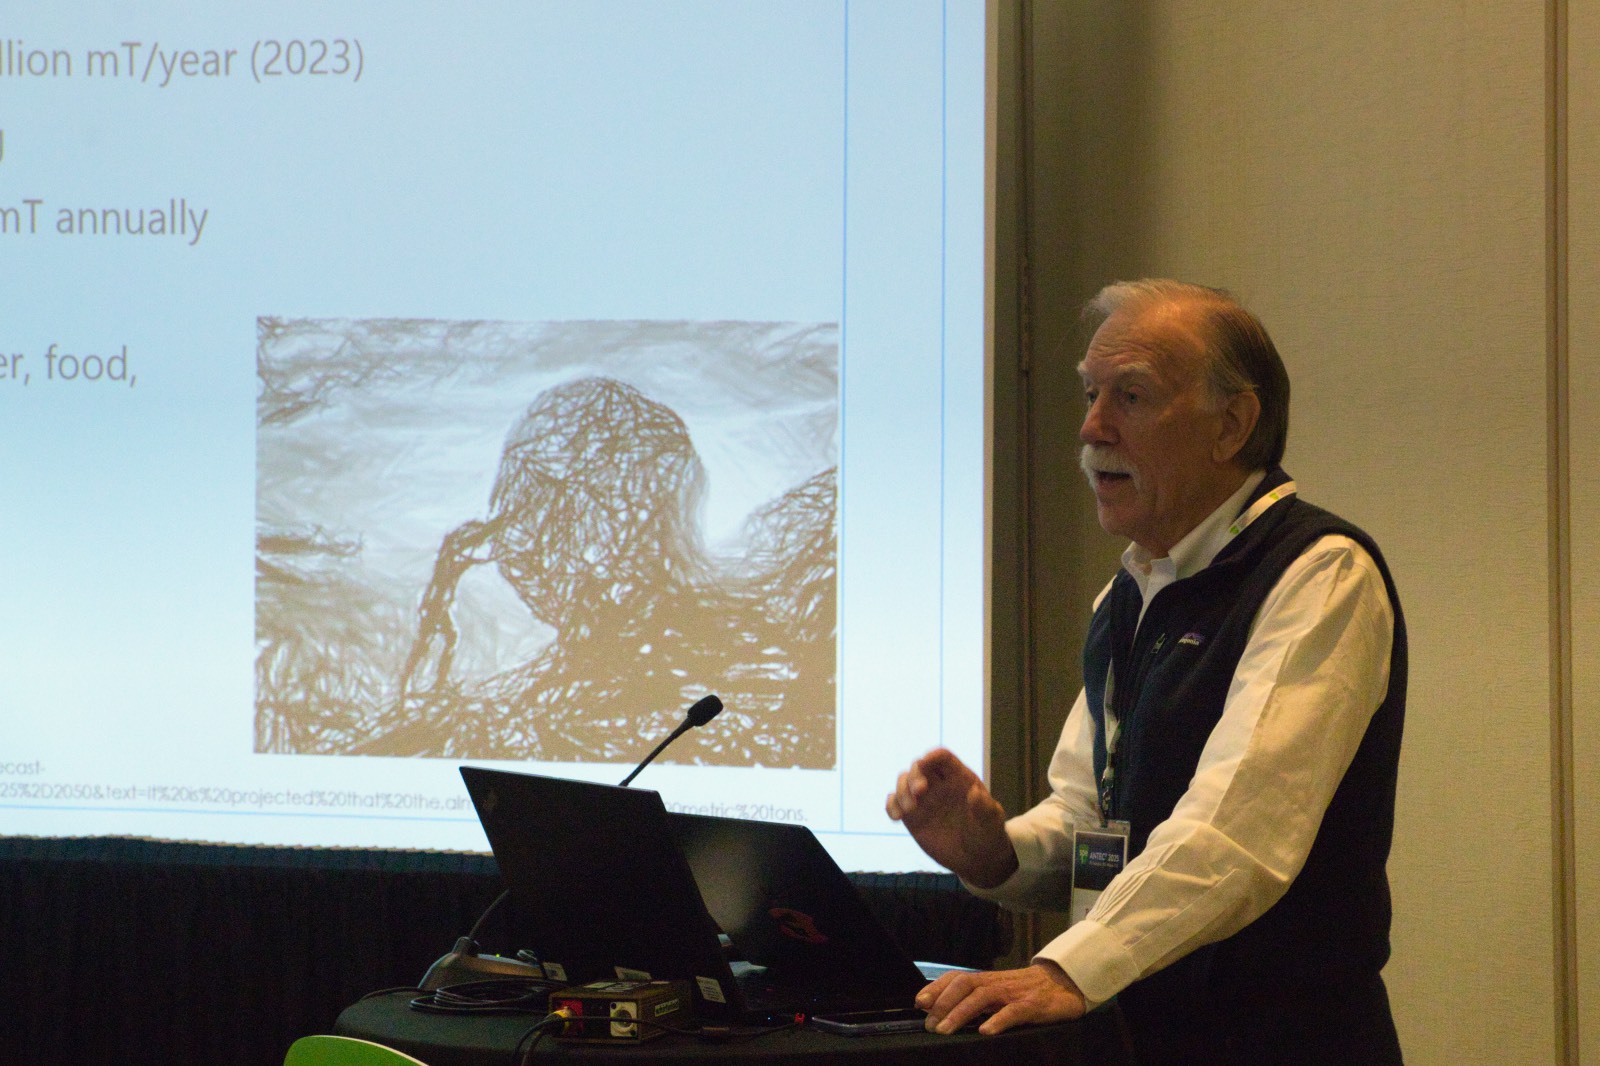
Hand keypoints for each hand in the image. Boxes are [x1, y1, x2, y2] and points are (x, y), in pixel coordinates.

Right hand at [885, 748, 1016, 887]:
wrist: (976, 859)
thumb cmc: (987, 835)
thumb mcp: (991, 823)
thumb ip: (985, 808)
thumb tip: (975, 792)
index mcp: (959, 778)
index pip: (943, 758)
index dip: (933, 756)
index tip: (924, 763)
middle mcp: (939, 784)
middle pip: (919, 766)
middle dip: (914, 775)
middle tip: (919, 793)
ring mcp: (923, 799)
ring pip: (904, 781)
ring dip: (901, 791)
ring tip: (909, 811)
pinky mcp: (912, 816)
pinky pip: (895, 802)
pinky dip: (891, 805)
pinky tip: (897, 817)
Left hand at [916, 960, 1086, 1034]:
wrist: (1065, 984)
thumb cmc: (1028, 991)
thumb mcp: (1000, 993)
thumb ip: (977, 999)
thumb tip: (946, 1011)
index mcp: (988, 981)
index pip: (957, 978)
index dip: (937, 987)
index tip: (920, 1002)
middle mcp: (997, 983)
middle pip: (964, 984)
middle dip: (943, 1002)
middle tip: (929, 1024)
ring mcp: (1014, 993)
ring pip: (982, 997)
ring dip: (961, 1013)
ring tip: (946, 1029)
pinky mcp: (1032, 1006)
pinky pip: (1013, 1012)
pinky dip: (998, 1021)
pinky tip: (986, 1032)